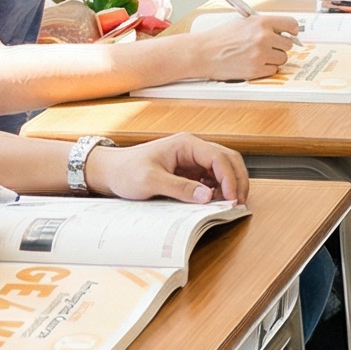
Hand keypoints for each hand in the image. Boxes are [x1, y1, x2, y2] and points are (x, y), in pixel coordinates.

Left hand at [86, 134, 250, 206]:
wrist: (111, 172)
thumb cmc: (126, 171)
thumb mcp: (151, 181)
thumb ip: (180, 188)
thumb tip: (207, 196)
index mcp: (186, 144)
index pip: (219, 157)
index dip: (230, 178)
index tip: (232, 198)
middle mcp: (193, 149)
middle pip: (228, 160)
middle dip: (238, 180)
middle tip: (239, 202)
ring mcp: (192, 161)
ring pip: (223, 169)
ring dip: (230, 186)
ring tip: (228, 204)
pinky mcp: (189, 172)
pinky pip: (212, 179)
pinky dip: (219, 190)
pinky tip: (215, 202)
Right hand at [180, 10, 299, 80]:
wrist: (203, 53)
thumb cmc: (220, 37)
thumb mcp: (244, 22)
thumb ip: (264, 25)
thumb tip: (283, 31)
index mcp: (261, 22)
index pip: (291, 24)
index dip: (292, 30)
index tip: (291, 34)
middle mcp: (264, 38)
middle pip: (288, 44)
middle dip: (280, 46)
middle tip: (267, 47)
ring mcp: (261, 55)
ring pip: (283, 58)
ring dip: (274, 58)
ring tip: (258, 55)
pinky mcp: (257, 70)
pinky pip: (273, 70)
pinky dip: (266, 68)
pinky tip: (253, 63)